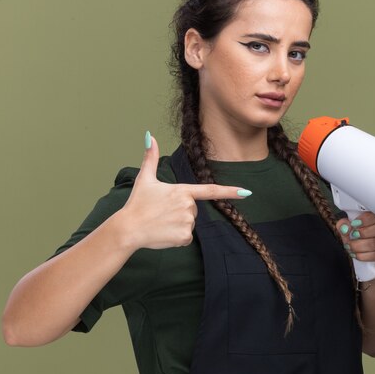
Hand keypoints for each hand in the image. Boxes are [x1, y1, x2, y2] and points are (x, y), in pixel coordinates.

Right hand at [118, 133, 249, 249]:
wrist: (128, 229)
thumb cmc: (137, 204)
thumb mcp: (145, 179)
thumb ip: (151, 157)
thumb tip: (150, 136)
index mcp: (182, 191)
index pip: (211, 191)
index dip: (231, 191)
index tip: (247, 192)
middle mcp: (188, 206)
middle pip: (193, 210)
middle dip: (180, 212)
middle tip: (162, 213)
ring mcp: (187, 222)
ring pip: (190, 224)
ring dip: (178, 225)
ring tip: (161, 223)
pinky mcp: (184, 237)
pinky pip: (186, 237)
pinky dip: (176, 238)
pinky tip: (163, 233)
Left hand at [336, 212, 374, 273]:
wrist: (371, 262)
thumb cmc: (362, 241)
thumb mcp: (351, 231)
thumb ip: (345, 225)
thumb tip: (344, 226)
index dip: (366, 219)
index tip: (354, 224)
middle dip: (363, 232)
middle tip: (352, 236)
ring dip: (359, 246)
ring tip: (350, 247)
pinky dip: (363, 256)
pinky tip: (357, 255)